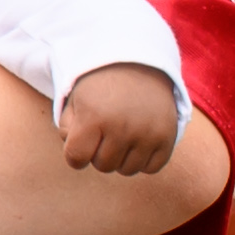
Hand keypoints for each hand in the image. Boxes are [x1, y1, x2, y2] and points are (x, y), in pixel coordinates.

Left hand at [55, 64, 184, 177]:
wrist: (139, 64)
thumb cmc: (101, 88)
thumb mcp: (75, 101)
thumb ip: (67, 130)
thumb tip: (77, 158)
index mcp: (94, 116)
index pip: (76, 158)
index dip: (75, 154)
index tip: (82, 141)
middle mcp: (123, 127)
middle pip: (103, 166)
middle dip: (99, 152)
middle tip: (105, 131)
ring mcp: (148, 133)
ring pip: (127, 170)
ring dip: (121, 158)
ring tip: (122, 134)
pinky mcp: (167, 137)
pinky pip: (151, 168)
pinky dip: (143, 160)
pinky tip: (139, 140)